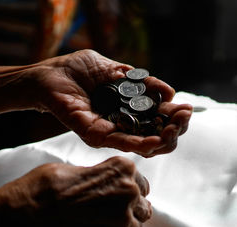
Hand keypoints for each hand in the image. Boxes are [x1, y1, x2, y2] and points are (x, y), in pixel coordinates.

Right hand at [0, 156, 151, 226]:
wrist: (36, 209)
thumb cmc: (52, 186)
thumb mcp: (83, 168)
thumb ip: (105, 176)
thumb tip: (109, 185)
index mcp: (123, 167)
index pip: (140, 181)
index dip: (129, 189)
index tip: (121, 194)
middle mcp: (129, 189)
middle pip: (142, 202)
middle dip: (129, 206)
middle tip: (110, 209)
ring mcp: (124, 214)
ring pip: (137, 222)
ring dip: (124, 222)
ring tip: (103, 221)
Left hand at [28, 49, 192, 156]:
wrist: (49, 75)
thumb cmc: (79, 70)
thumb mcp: (117, 70)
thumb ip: (142, 82)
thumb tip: (169, 92)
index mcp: (130, 109)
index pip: (160, 119)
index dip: (175, 116)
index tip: (186, 109)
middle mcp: (123, 124)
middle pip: (157, 136)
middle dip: (175, 129)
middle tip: (182, 118)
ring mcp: (110, 132)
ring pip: (144, 144)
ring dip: (164, 138)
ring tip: (175, 128)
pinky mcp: (95, 135)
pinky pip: (120, 142)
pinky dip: (139, 144)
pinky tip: (155, 141)